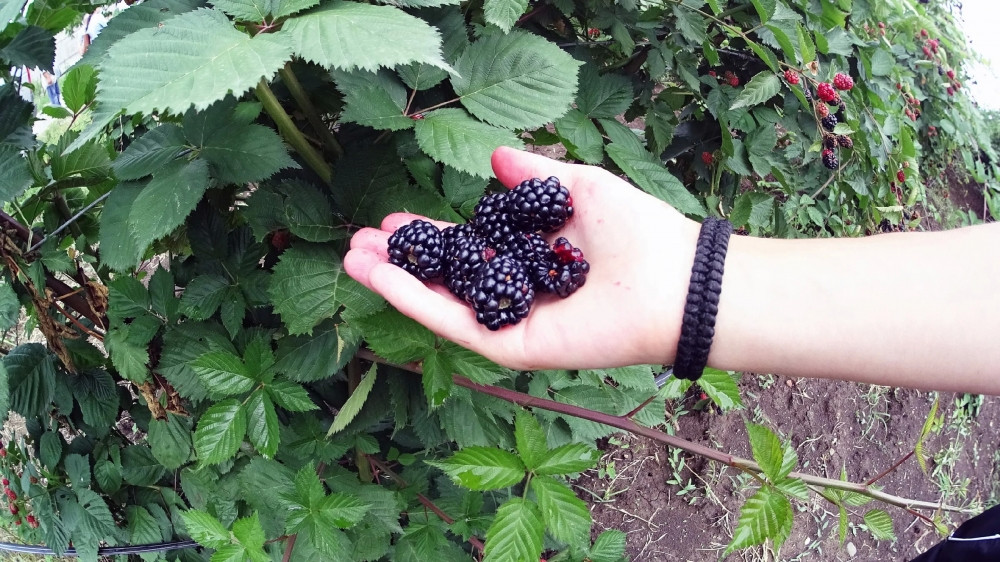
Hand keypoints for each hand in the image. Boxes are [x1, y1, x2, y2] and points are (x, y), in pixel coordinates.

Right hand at [344, 147, 700, 370]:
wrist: (673, 280)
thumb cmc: (637, 231)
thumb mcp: (579, 186)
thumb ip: (535, 175)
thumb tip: (496, 156)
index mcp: (529, 259)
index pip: (466, 248)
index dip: (427, 235)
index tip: (390, 219)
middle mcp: (516, 293)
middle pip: (445, 279)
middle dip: (400, 261)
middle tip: (357, 241)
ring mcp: (513, 323)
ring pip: (442, 304)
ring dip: (394, 283)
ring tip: (352, 259)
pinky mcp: (515, 347)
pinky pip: (457, 325)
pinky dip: (417, 303)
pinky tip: (384, 279)